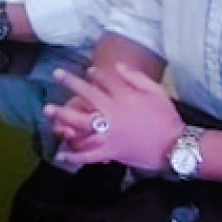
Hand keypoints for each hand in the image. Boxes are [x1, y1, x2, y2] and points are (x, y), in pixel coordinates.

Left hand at [43, 64, 183, 172]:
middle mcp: (113, 113)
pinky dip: (74, 156)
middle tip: (56, 74)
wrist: (173, 146)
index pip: (105, 80)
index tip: (88, 71)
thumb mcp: (157, 91)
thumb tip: (117, 66)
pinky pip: (88, 155)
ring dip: (63, 115)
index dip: (95, 74)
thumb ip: (136, 77)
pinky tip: (60, 154)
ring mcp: (109, 133)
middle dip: (71, 83)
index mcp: (125, 97)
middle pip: (87, 95)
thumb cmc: (167, 118)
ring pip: (81, 123)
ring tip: (48, 110)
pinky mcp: (110, 151)